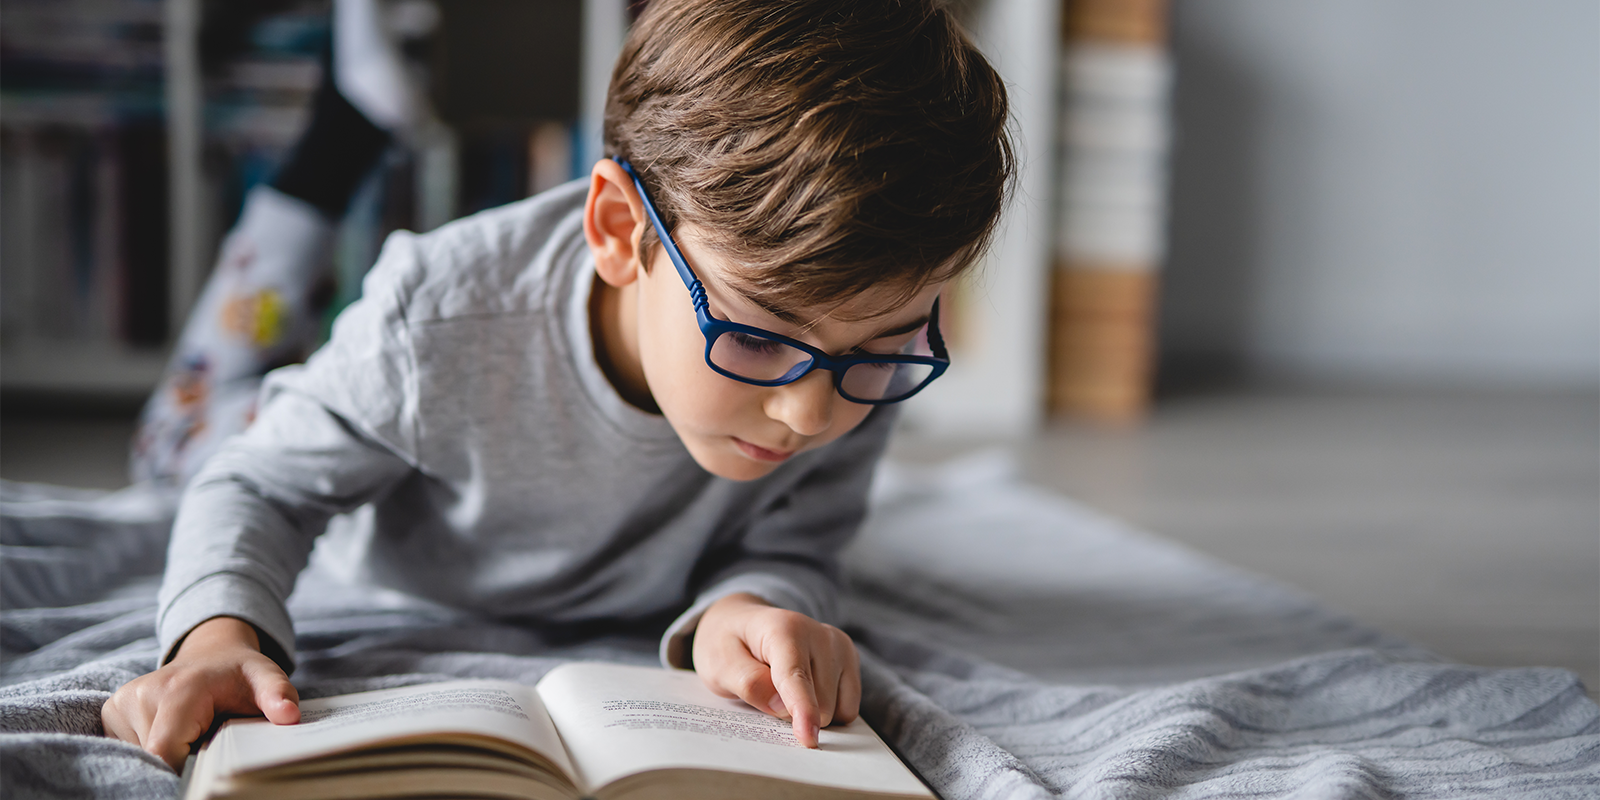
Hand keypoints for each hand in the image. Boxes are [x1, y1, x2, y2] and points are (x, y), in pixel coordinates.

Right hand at [101, 616, 299, 770]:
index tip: (209, 763)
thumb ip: (278, 695)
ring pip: (140, 754)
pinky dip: (151, 749)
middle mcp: (143, 692)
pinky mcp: (112, 710)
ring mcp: (122, 701)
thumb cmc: (239, 673)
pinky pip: (128, 747)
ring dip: (167, 755)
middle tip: (206, 744)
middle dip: (180, 760)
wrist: (212, 652)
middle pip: (153, 755)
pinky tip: (175, 733)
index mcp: (179, 688)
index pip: (166, 749)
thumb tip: (289, 716)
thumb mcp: (266, 677)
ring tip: (192, 734)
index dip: (185, 767)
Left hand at [692, 593, 860, 747]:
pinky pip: (848, 708)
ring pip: (837, 710)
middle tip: (768, 694)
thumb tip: (783, 708)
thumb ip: (748, 683)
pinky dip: (828, 711)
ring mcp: (839, 646)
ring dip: (810, 712)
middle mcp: (820, 634)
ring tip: (784, 688)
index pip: (796, 677)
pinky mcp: (850, 659)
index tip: (809, 737)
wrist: (744, 623)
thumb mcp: (719, 665)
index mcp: (784, 629)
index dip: (803, 710)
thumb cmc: (730, 645)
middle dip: (794, 714)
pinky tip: (806, 692)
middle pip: (820, 703)